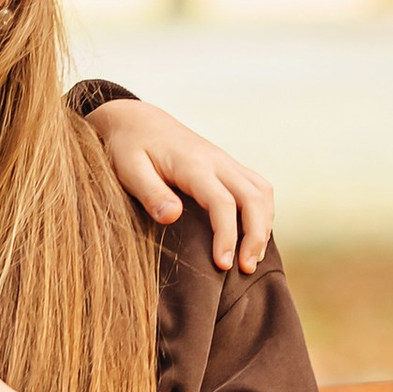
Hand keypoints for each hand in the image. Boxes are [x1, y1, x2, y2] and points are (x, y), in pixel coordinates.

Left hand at [86, 97, 273, 270]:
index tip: (223, 265)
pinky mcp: (228, 166)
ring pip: (262, 192)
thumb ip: (150, 193)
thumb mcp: (129, 170)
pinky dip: (262, 214)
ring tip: (251, 259)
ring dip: (264, 226)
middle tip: (245, 270)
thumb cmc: (129, 148)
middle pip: (254, 197)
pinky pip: (258, 188)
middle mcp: (217, 161)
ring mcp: (226, 162)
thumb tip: (172, 216)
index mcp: (193, 164)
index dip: (227, 236)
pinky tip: (252, 237)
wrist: (137, 121)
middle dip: (256, 236)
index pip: (223, 202)